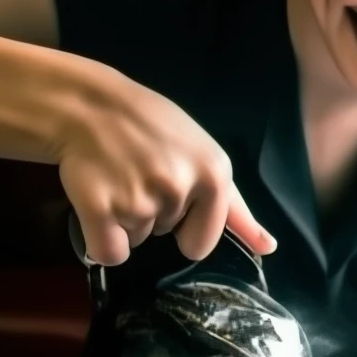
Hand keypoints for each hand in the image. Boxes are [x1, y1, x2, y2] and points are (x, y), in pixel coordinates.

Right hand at [55, 61, 275, 265]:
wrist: (87, 104)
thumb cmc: (150, 127)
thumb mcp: (204, 155)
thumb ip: (235, 207)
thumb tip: (269, 248)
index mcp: (214, 174)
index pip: (203, 241)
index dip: (184, 224)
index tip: (169, 190)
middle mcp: (181, 187)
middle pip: (165, 237)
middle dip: (151, 212)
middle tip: (137, 172)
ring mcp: (140, 199)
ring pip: (135, 241)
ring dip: (123, 218)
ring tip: (116, 177)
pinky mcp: (100, 208)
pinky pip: (107, 252)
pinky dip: (99, 238)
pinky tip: (97, 200)